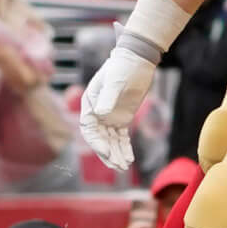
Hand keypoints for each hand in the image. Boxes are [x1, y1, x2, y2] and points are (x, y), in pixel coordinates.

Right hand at [78, 42, 157, 171]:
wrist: (137, 60)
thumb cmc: (123, 67)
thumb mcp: (115, 81)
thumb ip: (108, 97)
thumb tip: (100, 113)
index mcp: (90, 104)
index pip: (89, 129)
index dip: (97, 143)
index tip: (108, 152)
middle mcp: (97, 113)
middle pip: (99, 139)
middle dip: (108, 153)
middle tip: (117, 166)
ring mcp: (109, 117)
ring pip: (111, 141)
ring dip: (117, 154)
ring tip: (124, 167)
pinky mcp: (122, 119)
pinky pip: (121, 138)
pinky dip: (125, 148)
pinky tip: (129, 159)